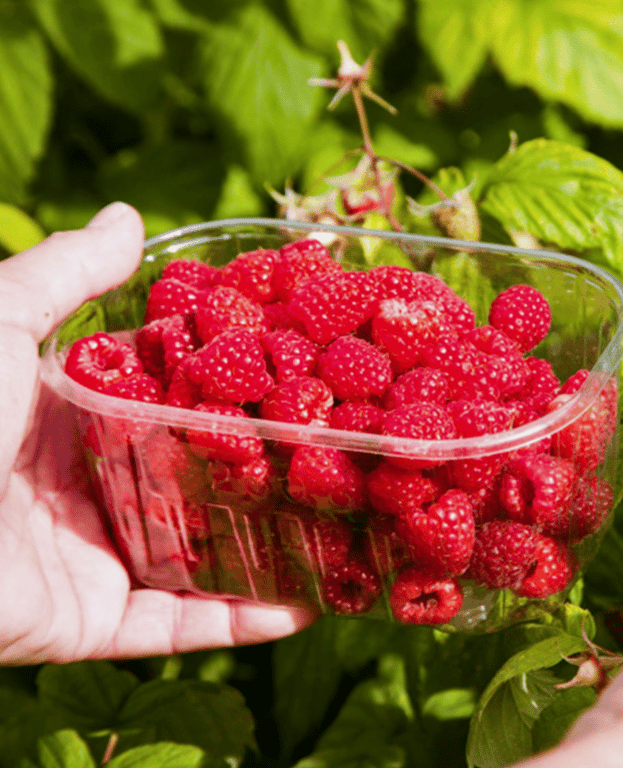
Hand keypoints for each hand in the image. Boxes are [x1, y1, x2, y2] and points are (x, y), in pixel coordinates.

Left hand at [0, 204, 313, 664]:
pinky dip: (240, 620)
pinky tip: (305, 607)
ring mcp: (94, 556)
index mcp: (73, 420)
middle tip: (349, 455)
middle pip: (198, 480)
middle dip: (269, 473)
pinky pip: (178, 623)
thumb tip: (131, 217)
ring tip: (348, 536)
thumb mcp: (3, 323)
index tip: (308, 369)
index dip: (236, 386)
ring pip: (202, 557)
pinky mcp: (91, 619)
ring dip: (271, 551)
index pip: (173, 401)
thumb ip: (68, 276)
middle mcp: (91, 488)